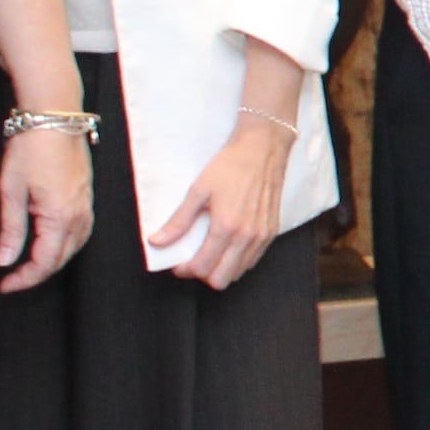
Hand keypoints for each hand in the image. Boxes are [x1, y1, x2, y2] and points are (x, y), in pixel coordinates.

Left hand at [0, 124, 94, 294]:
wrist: (54, 116)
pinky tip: (52, 242)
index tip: (5, 285)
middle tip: (12, 278)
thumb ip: (11, 229)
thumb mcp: (11, 190)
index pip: (45, 261)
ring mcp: (86, 205)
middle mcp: (79, 215)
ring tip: (30, 265)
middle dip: (38, 273)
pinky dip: (66, 244)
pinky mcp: (87, 195)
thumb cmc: (30, 148)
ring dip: (54, 260)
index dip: (24, 278)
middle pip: (62, 258)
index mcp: (60, 216)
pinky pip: (82, 231)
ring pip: (75, 246)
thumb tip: (5, 259)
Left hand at [153, 119, 293, 288]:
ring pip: (238, 272)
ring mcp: (262, 236)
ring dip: (221, 268)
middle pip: (221, 279)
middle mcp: (247, 236)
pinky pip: (253, 260)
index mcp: (226, 227)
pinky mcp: (272, 232)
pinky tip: (228, 244)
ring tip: (210, 252)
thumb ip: (179, 221)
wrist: (263, 149)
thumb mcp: (198, 190)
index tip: (178, 263)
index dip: (185, 270)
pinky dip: (237, 260)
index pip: (202, 267)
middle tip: (192, 260)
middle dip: (203, 274)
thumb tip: (157, 242)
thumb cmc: (230, 166)